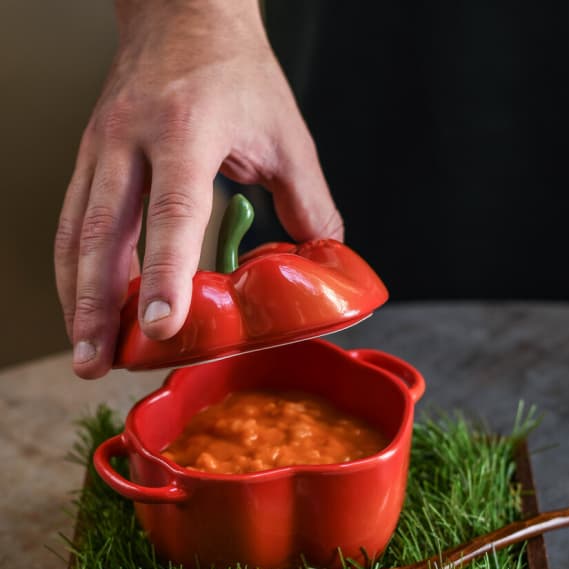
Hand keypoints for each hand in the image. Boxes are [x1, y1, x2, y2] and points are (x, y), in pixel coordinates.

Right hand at [54, 0, 342, 378]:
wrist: (183, 14)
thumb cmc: (234, 71)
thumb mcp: (286, 133)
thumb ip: (309, 200)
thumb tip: (323, 258)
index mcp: (187, 130)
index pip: (173, 212)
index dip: (164, 273)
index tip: (161, 325)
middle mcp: (132, 140)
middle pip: (103, 232)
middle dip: (97, 305)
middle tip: (98, 361)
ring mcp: (101, 148)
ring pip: (76, 233)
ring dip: (76, 299)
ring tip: (85, 350)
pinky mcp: (89, 158)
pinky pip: (71, 221)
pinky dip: (73, 271)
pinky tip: (80, 306)